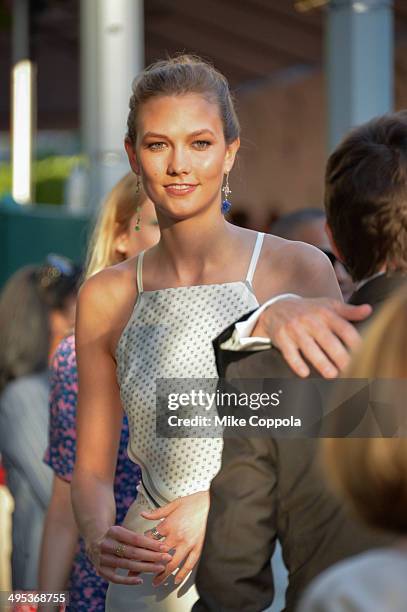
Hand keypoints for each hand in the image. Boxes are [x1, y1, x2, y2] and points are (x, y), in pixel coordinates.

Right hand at [86, 525, 172, 584]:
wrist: (94, 540)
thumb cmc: (115, 536)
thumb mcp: (123, 531)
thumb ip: (137, 538)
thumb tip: (159, 545)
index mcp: (114, 531)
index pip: (136, 539)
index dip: (151, 544)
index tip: (164, 547)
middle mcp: (107, 544)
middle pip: (133, 552)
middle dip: (152, 556)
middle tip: (167, 558)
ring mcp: (103, 558)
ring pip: (128, 565)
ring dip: (146, 568)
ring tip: (160, 568)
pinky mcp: (101, 570)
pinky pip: (116, 578)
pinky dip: (128, 580)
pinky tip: (141, 580)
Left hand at [141, 491, 209, 586]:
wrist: (215, 502)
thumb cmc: (195, 501)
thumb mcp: (175, 504)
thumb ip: (158, 512)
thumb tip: (144, 514)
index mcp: (168, 524)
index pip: (150, 539)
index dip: (141, 547)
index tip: (136, 553)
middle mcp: (176, 537)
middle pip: (158, 555)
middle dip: (146, 565)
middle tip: (138, 571)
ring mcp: (188, 544)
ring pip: (172, 564)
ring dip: (162, 574)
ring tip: (156, 582)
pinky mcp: (199, 548)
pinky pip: (189, 565)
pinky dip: (182, 574)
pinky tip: (176, 580)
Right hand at [252, 297, 371, 377]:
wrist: (276, 308)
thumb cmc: (308, 310)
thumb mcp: (328, 306)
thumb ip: (349, 311)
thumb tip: (369, 310)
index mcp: (325, 313)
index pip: (343, 328)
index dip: (355, 341)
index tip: (364, 354)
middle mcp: (310, 320)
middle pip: (327, 339)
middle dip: (340, 355)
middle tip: (350, 369)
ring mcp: (295, 329)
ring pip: (309, 347)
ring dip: (321, 362)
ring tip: (332, 375)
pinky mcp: (282, 338)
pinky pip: (289, 353)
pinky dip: (296, 363)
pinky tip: (304, 373)